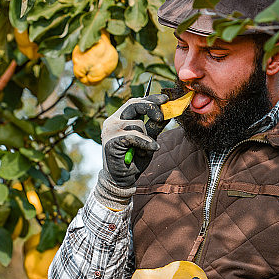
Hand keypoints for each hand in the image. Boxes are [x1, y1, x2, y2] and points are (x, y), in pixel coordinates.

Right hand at [94, 94, 168, 209]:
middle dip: (151, 108)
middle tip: (161, 116)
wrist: (123, 179)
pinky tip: (147, 151)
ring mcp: (110, 130)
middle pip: (133, 105)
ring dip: (147, 137)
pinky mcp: (111, 141)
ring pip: (136, 124)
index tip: (166, 99)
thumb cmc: (135, 158)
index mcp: (120, 118)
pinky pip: (133, 136)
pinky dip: (144, 143)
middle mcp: (113, 121)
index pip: (135, 102)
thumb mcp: (149, 139)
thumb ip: (155, 126)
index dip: (151, 98)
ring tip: (147, 150)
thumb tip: (168, 112)